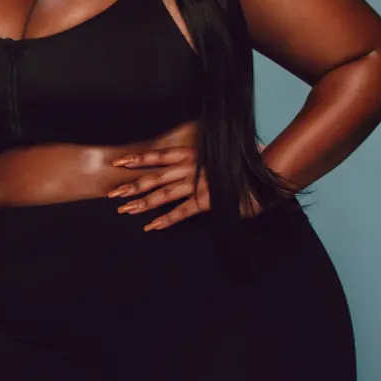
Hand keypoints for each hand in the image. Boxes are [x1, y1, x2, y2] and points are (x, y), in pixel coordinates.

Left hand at [108, 146, 262, 230]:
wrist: (267, 176)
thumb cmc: (242, 166)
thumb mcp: (217, 157)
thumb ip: (200, 160)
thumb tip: (188, 160)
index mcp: (193, 155)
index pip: (159, 155)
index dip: (138, 158)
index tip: (118, 161)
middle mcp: (191, 168)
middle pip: (155, 177)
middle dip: (132, 185)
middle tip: (112, 193)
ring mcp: (198, 185)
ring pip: (164, 194)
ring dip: (142, 203)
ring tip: (125, 210)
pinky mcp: (207, 201)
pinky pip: (182, 212)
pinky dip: (166, 219)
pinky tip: (151, 226)